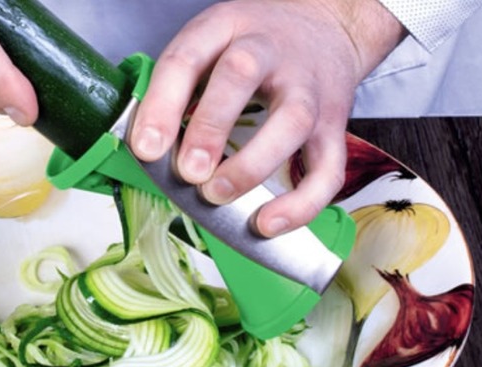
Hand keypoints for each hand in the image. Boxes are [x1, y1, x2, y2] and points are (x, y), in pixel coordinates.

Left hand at [130, 0, 405, 236]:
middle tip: (188, 172)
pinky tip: (267, 224)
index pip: (187, 57)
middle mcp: (269, 51)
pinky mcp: (335, 124)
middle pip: (240, 76)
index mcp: (225, 28)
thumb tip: (148, 151)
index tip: (146, 149)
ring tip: (217, 196)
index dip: (163, 104)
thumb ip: (178, 88)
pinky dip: (300, 204)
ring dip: (251, 165)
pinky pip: (327, 168)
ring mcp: (308, 87)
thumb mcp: (209, 44)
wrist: (325, 26)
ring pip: (291, 122)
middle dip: (209, 128)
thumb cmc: (252, 45)